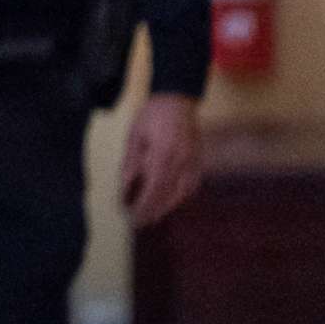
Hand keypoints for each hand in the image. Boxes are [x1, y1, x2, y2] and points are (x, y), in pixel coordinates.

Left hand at [122, 93, 201, 227]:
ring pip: (182, 194)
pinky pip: (191, 186)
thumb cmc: (151, 116)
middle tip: (137, 223)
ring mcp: (194, 163)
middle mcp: (182, 162)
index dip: (142, 205)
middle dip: (152, 211)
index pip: (153, 189)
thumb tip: (125, 188)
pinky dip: (179, 197)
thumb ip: (131, 163)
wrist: (177, 100)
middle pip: (168, 195)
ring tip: (150, 217)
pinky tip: (169, 202)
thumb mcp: (134, 137)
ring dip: (166, 207)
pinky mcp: (199, 162)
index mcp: (164, 154)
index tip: (130, 215)